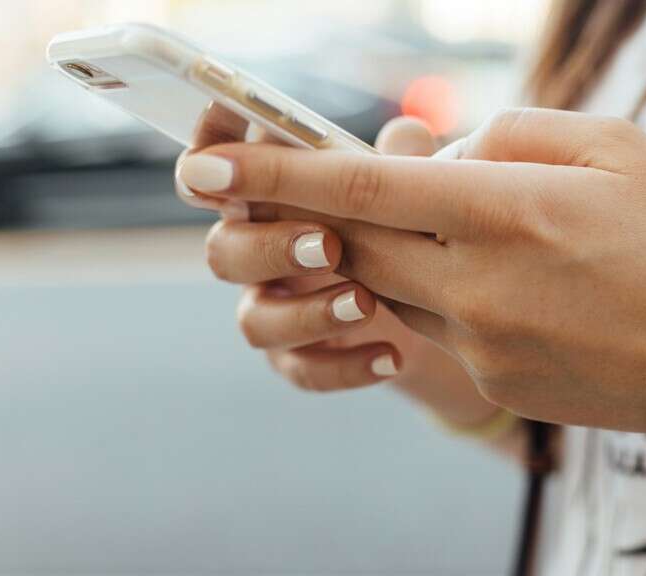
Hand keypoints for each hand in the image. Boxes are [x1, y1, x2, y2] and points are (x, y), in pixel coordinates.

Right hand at [175, 109, 447, 390]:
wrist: (438, 311)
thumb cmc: (405, 226)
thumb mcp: (410, 190)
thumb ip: (401, 161)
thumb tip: (408, 134)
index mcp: (268, 197)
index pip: (215, 171)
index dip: (207, 155)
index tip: (222, 153)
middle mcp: (257, 251)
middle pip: (224, 251)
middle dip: (271, 247)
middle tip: (330, 245)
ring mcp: (273, 308)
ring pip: (255, 321)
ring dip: (307, 313)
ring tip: (367, 303)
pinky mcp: (298, 358)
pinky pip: (301, 370)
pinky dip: (346, 365)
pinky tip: (392, 356)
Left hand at [177, 108, 645, 431]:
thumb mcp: (613, 147)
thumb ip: (510, 134)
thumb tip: (436, 153)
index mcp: (507, 211)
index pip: (362, 187)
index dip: (275, 174)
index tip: (204, 168)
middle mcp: (479, 284)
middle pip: (355, 243)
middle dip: (317, 215)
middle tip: (304, 192)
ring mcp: (482, 344)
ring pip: (392, 287)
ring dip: (397, 253)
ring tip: (470, 233)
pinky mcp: (493, 381)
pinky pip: (438, 328)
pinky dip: (447, 295)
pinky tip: (514, 288)